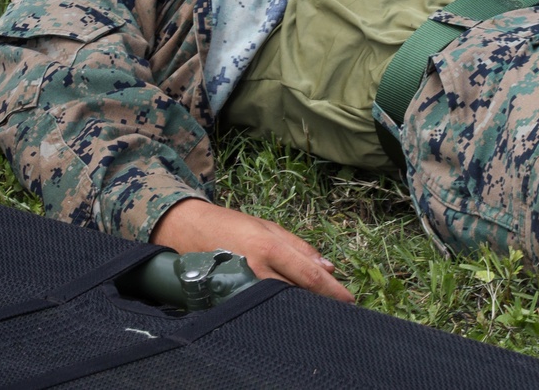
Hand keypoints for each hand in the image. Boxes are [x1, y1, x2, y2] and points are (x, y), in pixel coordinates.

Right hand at [151, 197, 352, 302]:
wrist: (188, 230)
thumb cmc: (232, 225)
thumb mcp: (267, 226)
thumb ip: (298, 246)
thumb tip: (329, 266)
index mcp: (269, 247)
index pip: (307, 275)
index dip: (331, 290)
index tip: (350, 300)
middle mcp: (257, 269)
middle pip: (296, 294)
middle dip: (319, 303)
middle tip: (337, 311)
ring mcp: (242, 287)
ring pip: (280, 304)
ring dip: (300, 308)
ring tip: (316, 312)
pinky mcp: (229, 299)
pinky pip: (259, 309)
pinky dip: (276, 311)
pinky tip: (286, 313)